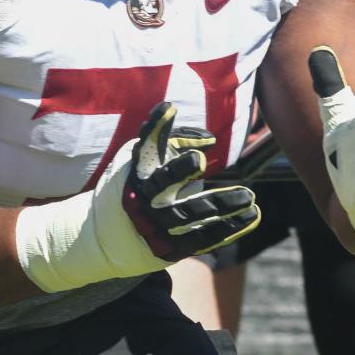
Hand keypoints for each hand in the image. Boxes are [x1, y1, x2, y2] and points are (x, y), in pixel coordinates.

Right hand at [15, 101, 260, 292]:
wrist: (102, 237)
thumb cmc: (134, 186)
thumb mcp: (143, 160)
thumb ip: (176, 142)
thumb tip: (210, 140)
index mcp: (136, 170)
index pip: (145, 143)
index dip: (156, 125)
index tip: (169, 107)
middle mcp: (143, 197)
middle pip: (161, 183)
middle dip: (178, 169)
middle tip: (199, 159)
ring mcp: (156, 224)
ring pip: (190, 214)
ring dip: (221, 205)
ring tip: (249, 196)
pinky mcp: (170, 247)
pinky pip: (203, 238)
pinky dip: (229, 228)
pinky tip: (251, 215)